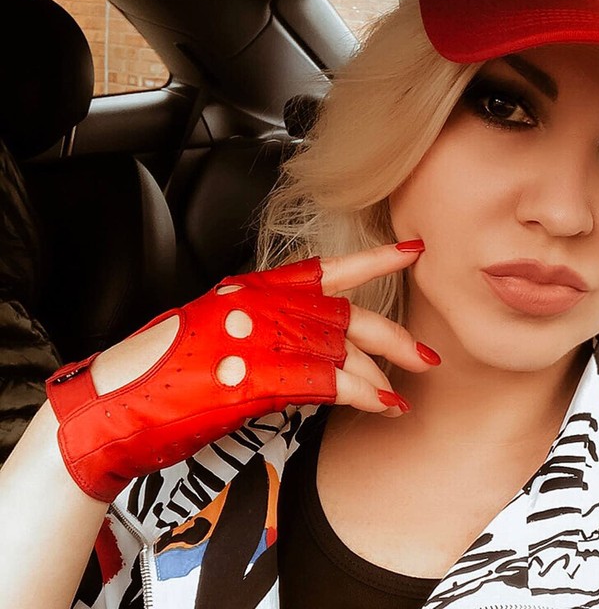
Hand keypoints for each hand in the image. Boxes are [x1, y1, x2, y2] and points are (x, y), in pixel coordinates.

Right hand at [46, 241, 435, 502]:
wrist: (117, 403)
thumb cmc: (164, 370)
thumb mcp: (220, 330)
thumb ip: (269, 328)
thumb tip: (317, 347)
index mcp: (254, 287)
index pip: (329, 267)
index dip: (376, 259)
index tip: (414, 250)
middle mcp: (263, 303)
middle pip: (347, 313)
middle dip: (393, 336)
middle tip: (425, 354)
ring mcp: (261, 336)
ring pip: (344, 348)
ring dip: (381, 374)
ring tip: (405, 393)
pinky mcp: (258, 375)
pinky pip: (329, 381)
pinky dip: (362, 394)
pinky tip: (384, 404)